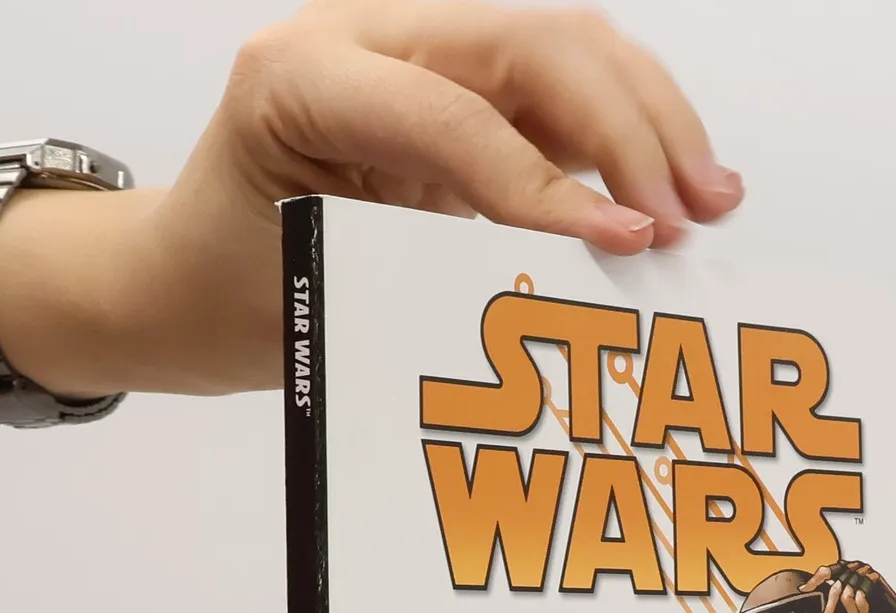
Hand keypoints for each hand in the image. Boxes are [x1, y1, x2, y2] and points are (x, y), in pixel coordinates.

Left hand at [6, 0, 743, 399]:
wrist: (184, 280)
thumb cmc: (229, 289)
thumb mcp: (312, 294)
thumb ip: (427, 272)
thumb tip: (567, 286)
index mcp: (306, 73)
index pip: (459, 115)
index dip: (552, 184)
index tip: (625, 245)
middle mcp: (370, 35)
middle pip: (541, 45)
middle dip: (631, 131)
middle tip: (689, 220)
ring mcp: (423, 53)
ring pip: (570, 52)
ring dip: (652, 122)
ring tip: (711, 202)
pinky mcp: (462, 90)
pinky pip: (565, 93)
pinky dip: (630, 138)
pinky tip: (679, 188)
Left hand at [806, 561, 895, 612]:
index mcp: (844, 574)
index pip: (824, 571)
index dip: (814, 580)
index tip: (803, 591)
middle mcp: (852, 569)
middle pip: (833, 583)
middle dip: (829, 607)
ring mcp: (864, 572)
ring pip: (845, 593)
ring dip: (849, 612)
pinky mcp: (875, 579)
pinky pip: (860, 595)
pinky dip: (861, 609)